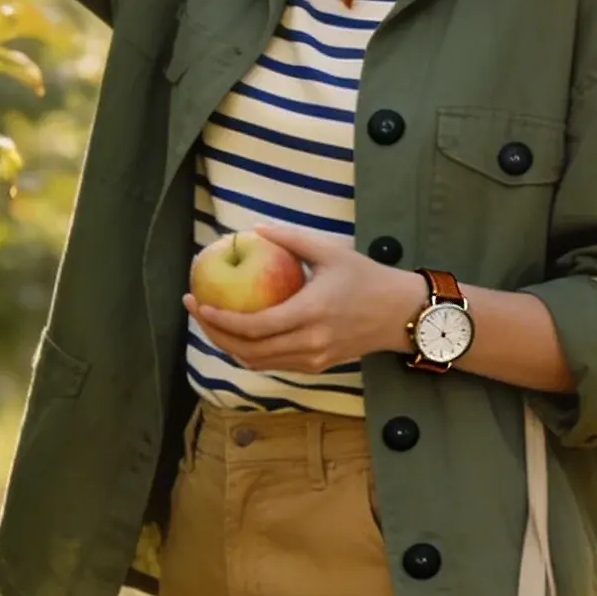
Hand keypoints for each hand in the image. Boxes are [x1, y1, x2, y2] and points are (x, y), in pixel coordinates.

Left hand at [183, 223, 423, 373]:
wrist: (401, 314)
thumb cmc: (367, 279)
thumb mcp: (331, 252)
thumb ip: (292, 239)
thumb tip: (254, 229)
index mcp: (311, 313)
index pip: (254, 327)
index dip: (220, 319)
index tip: (199, 302)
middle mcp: (309, 343)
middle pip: (247, 350)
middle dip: (214, 333)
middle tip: (196, 309)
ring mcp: (312, 359)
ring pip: (257, 362)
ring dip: (228, 345)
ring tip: (210, 320)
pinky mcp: (315, 367)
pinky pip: (273, 363)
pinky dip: (249, 351)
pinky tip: (236, 331)